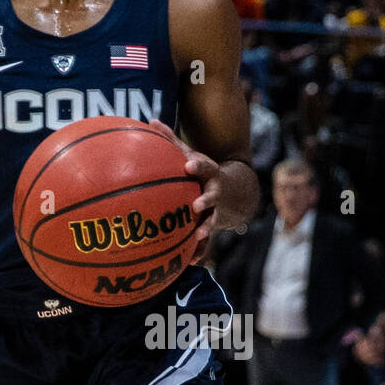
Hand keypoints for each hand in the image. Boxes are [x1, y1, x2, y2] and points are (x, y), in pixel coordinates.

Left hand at [148, 118, 220, 264]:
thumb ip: (171, 141)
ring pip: (213, 221)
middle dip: (207, 201)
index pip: (206, 167)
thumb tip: (149, 121)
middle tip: (197, 206)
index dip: (198, 166)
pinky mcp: (214, 226)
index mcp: (209, 173)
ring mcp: (217, 211)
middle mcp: (215, 192)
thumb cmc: (202, 172)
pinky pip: (208, 242)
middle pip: (214, 196)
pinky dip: (200, 253)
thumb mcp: (190, 154)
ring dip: (207, 229)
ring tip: (198, 237)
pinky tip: (189, 263)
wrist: (235, 192)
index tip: (189, 166)